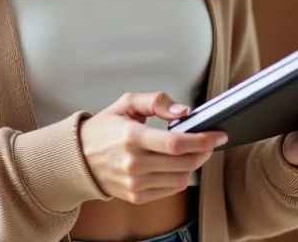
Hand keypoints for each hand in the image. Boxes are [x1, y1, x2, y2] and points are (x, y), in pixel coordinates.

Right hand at [79, 92, 224, 204]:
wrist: (79, 157)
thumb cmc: (104, 128)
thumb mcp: (126, 103)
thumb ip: (156, 101)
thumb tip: (183, 111)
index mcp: (131, 136)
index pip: (176, 143)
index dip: (202, 140)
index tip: (217, 134)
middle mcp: (133, 163)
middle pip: (184, 163)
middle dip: (204, 151)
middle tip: (209, 141)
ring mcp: (135, 183)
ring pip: (181, 179)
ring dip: (193, 165)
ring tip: (192, 152)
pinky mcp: (137, 196)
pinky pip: (171, 190)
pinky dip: (179, 177)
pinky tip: (175, 165)